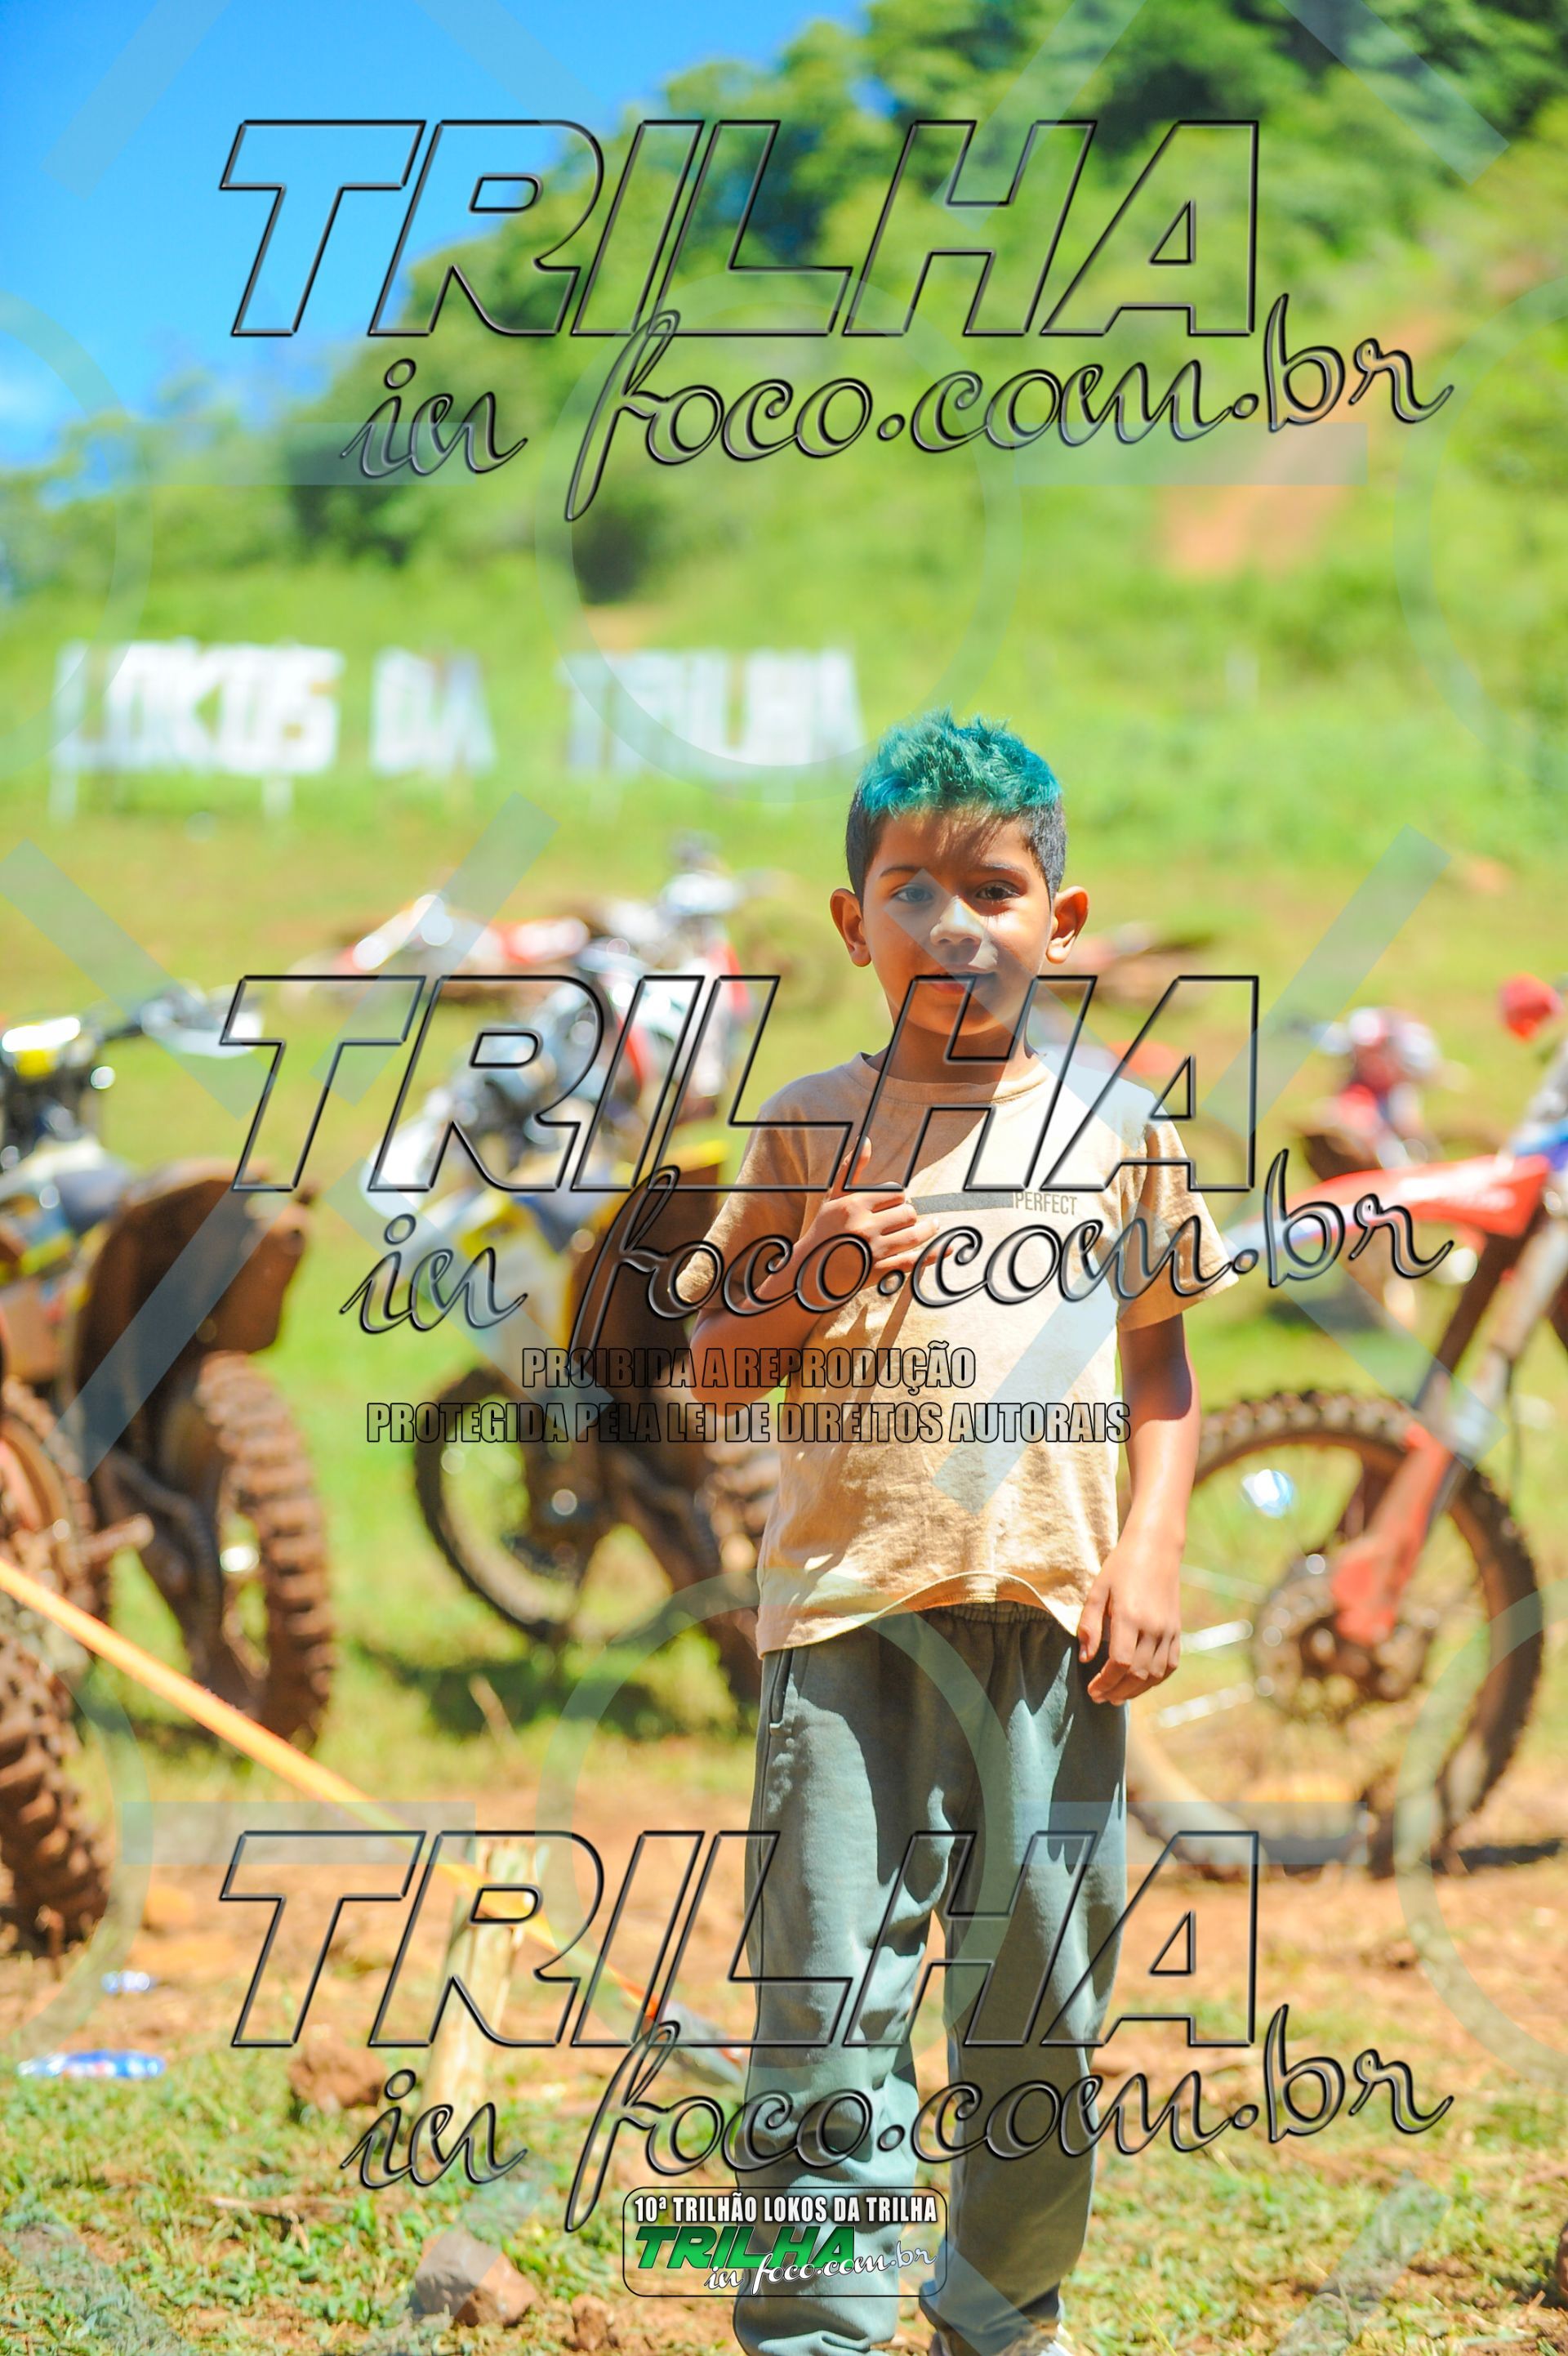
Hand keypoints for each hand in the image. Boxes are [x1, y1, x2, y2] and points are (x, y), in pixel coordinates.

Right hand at [798, 1135, 937, 1291]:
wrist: (811, 1271)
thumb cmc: (824, 1230)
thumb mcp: (833, 1198)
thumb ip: (851, 1169)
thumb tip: (866, 1140)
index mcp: (854, 1205)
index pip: (895, 1193)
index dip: (899, 1198)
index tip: (894, 1204)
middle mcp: (864, 1226)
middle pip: (907, 1212)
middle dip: (910, 1213)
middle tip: (907, 1217)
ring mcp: (874, 1251)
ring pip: (914, 1234)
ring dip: (928, 1229)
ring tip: (933, 1225)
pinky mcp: (881, 1271)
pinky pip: (914, 1261)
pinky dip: (934, 1254)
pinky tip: (947, 1248)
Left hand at [1077, 1527, 1182, 1703]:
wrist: (1156, 1549)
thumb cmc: (1121, 1567)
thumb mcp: (1097, 1591)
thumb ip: (1089, 1625)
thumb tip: (1086, 1658)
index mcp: (1131, 1617)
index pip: (1120, 1663)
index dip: (1105, 1682)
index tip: (1091, 1689)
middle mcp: (1153, 1627)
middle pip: (1137, 1674)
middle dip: (1116, 1691)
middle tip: (1099, 1698)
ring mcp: (1169, 1630)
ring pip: (1154, 1675)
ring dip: (1135, 1691)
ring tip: (1116, 1697)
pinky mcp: (1177, 1631)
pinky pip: (1170, 1665)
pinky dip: (1155, 1680)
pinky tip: (1140, 1684)